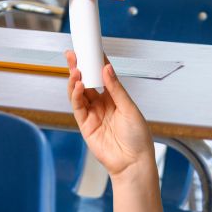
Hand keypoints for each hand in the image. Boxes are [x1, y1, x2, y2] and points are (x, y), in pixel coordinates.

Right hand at [66, 51, 154, 179]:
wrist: (133, 162)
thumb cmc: (138, 138)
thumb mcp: (129, 108)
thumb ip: (116, 89)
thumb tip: (107, 68)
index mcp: (114, 98)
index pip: (102, 75)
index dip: (95, 62)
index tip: (90, 49)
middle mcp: (101, 104)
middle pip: (87, 81)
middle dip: (79, 67)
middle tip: (73, 54)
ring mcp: (92, 114)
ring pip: (78, 92)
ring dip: (75, 80)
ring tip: (75, 70)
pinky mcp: (85, 124)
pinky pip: (77, 106)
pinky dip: (75, 94)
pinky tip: (78, 85)